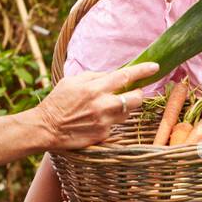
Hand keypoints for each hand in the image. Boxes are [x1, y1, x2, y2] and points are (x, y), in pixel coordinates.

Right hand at [34, 62, 157, 148]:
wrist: (46, 128)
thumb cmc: (58, 101)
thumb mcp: (72, 81)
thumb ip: (95, 76)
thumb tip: (113, 75)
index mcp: (94, 88)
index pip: (125, 76)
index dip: (143, 71)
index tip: (155, 67)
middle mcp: (103, 105)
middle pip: (135, 98)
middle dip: (138, 94)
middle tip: (133, 92)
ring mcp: (104, 122)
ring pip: (128, 113)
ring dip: (124, 107)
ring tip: (107, 106)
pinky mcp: (103, 135)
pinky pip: (115, 124)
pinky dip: (111, 120)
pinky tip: (96, 119)